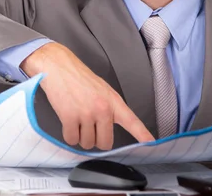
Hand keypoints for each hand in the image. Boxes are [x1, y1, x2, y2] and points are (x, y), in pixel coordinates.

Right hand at [20, 42, 154, 149]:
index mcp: (114, 101)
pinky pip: (71, 140)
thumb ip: (110, 109)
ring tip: (77, 119)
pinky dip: (69, 135)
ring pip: (87, 143)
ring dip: (81, 136)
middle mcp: (103, 108)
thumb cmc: (80, 79)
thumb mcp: (103, 90)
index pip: (132, 121)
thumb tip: (109, 130)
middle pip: (105, 143)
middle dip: (96, 140)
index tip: (151, 143)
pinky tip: (68, 121)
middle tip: (89, 127)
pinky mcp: (69, 117)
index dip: (142, 134)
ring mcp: (86, 113)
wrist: (59, 67)